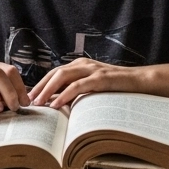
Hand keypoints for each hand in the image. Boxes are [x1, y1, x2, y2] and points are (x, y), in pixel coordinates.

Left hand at [28, 58, 144, 108]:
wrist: (140, 81)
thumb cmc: (116, 86)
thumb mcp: (93, 87)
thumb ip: (78, 90)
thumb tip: (58, 102)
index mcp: (80, 65)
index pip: (55, 73)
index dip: (41, 84)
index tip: (30, 96)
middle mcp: (83, 64)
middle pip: (55, 73)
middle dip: (40, 87)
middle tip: (29, 100)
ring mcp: (91, 70)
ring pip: (63, 77)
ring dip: (48, 90)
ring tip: (38, 103)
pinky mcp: (100, 78)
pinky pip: (78, 86)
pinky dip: (65, 95)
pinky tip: (56, 104)